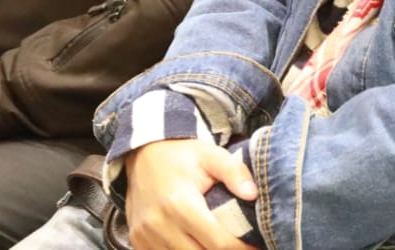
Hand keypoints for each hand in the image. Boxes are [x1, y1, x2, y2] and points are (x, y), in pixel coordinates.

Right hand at [125, 138, 257, 249]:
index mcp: (180, 204)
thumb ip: (234, 172)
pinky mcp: (137, 241)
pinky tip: (196, 245)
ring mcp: (145, 236)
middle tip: (240, 247)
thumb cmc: (181, 156)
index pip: (218, 242)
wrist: (143, 154)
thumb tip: (253, 194)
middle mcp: (159, 224)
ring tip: (218, 245)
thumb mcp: (211, 155)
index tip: (257, 249)